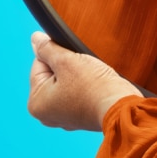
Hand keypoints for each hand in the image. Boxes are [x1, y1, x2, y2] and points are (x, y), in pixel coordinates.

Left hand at [28, 32, 142, 131]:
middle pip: (51, 75)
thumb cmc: (94, 86)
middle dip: (66, 67)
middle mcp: (46, 115)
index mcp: (36, 103)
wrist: (121, 106)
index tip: (72, 59)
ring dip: (77, 75)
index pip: (39, 63)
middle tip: (82, 70)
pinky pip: (77, 94)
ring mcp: (63, 118)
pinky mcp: (79, 117)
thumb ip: (47, 48)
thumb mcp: (66, 60)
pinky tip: (95, 87)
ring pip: (66, 83)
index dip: (56, 55)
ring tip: (90, 78)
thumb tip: (35, 39)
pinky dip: (85, 87)